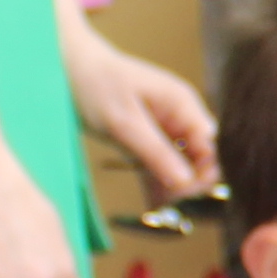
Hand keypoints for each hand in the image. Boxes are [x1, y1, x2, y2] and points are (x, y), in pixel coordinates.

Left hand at [68, 28, 221, 204]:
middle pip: (201, 159)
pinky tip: (152, 206)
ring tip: (159, 211)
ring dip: (173, 189)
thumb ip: (156, 153)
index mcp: (183, 105)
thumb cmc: (94, 85)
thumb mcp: (124, 123)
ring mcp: (163, 128)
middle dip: (190, 184)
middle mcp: (179, 117)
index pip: (212, 146)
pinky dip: (156, 185)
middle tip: (168, 204)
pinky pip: (160, 167)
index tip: (184, 195)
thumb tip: (187, 183)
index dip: (205, 173)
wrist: (64, 66)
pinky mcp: (146, 139)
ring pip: (181, 167)